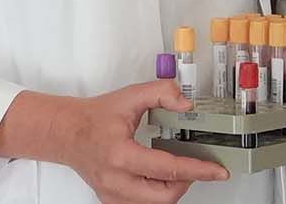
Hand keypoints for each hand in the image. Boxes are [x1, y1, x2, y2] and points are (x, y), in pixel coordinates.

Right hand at [59, 80, 228, 202]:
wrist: (68, 132)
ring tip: (179, 170)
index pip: (168, 169)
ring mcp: (111, 194)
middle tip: (198, 167)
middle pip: (163, 196)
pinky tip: (161, 178)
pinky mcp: (110, 200)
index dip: (198, 170)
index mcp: (121, 154)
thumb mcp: (131, 96)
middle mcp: (115, 180)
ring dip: (172, 189)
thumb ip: (161, 93)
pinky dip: (157, 195)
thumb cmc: (96, 117)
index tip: (218, 171)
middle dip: (187, 182)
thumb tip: (185, 103)